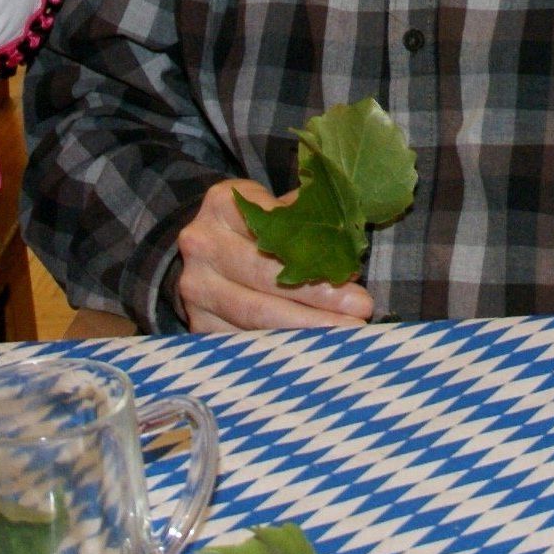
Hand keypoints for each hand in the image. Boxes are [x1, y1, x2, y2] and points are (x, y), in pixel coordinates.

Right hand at [173, 178, 374, 330]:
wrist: (206, 247)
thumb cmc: (256, 225)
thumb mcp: (275, 203)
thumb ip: (307, 215)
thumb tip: (349, 244)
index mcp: (223, 204)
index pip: (273, 231)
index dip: (315, 254)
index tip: (352, 273)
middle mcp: (202, 244)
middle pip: (264, 276)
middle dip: (317, 298)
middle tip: (358, 314)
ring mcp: (196, 287)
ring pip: (254, 314)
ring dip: (304, 327)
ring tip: (344, 337)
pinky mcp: (198, 322)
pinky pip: (243, 340)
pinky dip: (280, 346)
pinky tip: (311, 349)